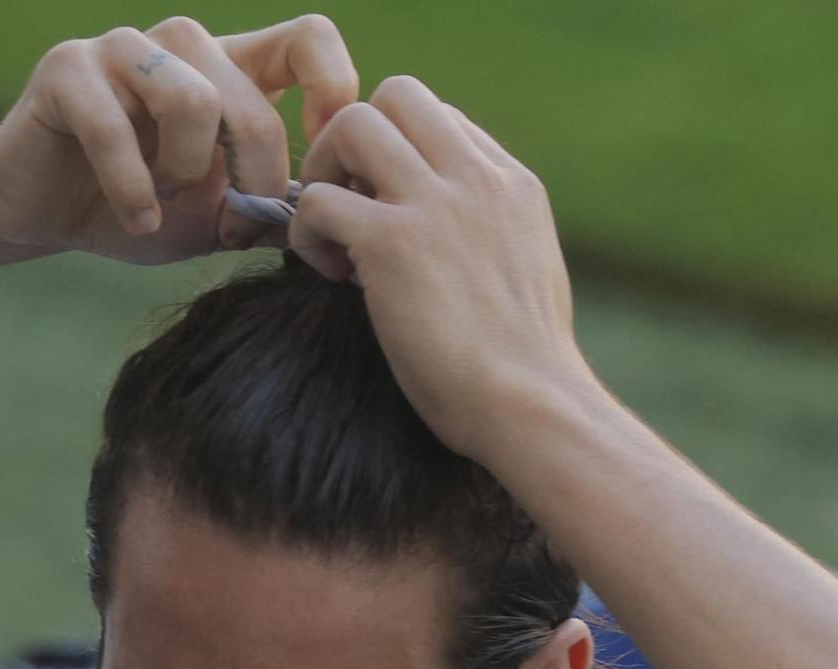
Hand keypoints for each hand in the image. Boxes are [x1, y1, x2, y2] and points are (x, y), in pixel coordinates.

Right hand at [0, 16, 358, 263]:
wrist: (41, 215)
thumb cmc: (133, 209)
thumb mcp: (215, 220)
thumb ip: (268, 210)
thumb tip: (335, 217)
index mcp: (229, 67)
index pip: (308, 39)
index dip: (331, 92)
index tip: (317, 163)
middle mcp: (183, 45)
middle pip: (251, 101)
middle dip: (250, 183)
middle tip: (230, 230)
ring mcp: (124, 47)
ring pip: (191, 101)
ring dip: (185, 173)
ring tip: (165, 204)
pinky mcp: (68, 66)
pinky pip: (114, 127)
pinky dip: (132, 189)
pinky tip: (135, 220)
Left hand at [283, 76, 597, 457]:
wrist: (531, 405)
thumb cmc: (522, 366)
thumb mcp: (523, 273)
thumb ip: (488, 234)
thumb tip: (442, 241)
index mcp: (512, 183)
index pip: (441, 120)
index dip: (399, 157)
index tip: (386, 210)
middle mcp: (477, 178)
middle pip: (397, 95)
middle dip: (354, 141)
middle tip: (345, 204)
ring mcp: (436, 203)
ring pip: (352, 124)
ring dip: (323, 172)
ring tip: (331, 235)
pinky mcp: (393, 242)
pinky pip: (316, 199)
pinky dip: (305, 231)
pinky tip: (328, 273)